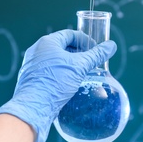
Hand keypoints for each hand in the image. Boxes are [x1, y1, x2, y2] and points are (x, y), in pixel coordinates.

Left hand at [0, 29, 116, 141]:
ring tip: (81, 72)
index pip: (70, 34)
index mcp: (47, 42)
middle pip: (62, 46)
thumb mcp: (80, 67)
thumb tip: (111, 46)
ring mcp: (32, 64)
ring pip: (55, 59)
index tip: (94, 49)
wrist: (34, 107)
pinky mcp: (31, 77)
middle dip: (78, 52)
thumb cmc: (55, 82)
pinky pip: (48, 70)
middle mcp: (37, 50)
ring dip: (69, 63)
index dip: (85, 39)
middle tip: (90, 61)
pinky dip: (60, 73)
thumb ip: (96, 55)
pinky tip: (68, 83)